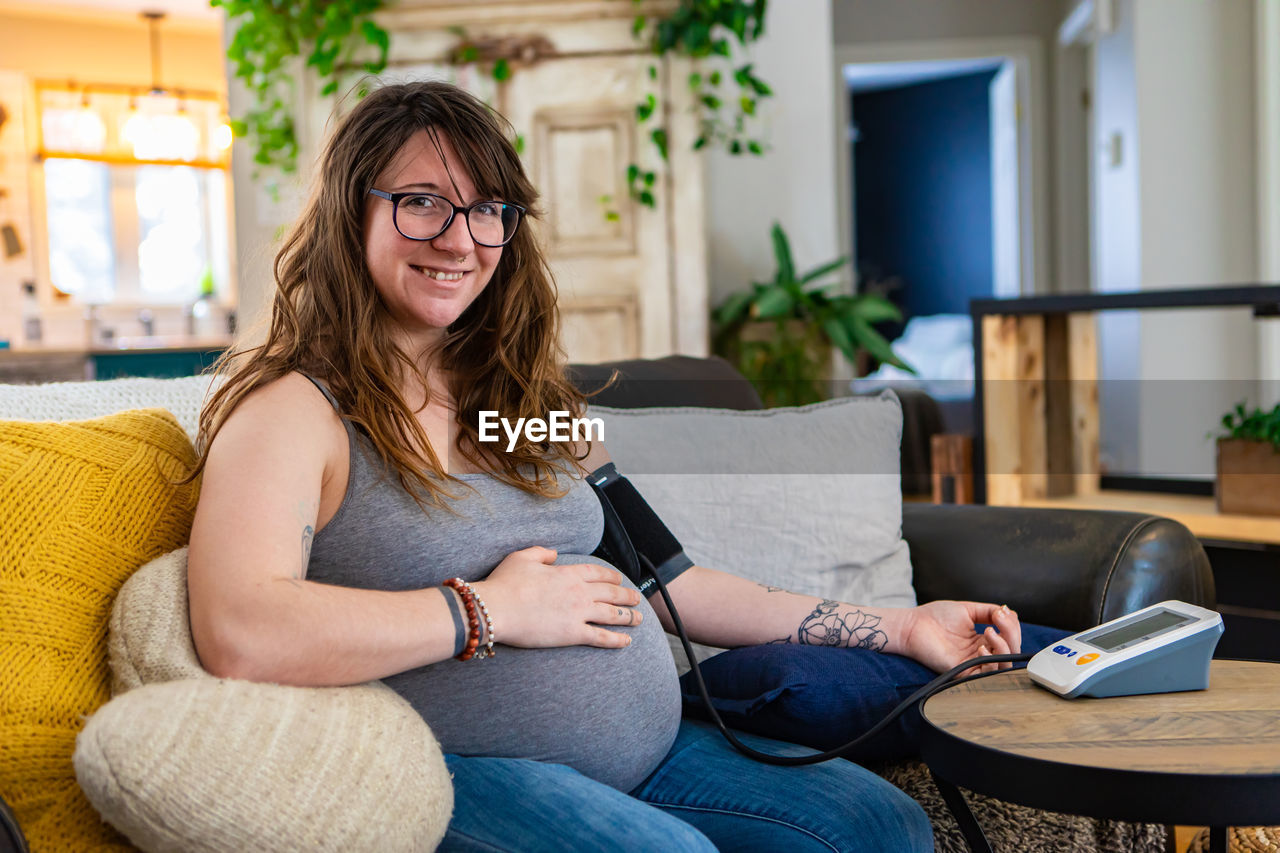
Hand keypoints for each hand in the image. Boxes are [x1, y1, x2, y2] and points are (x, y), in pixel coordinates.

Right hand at [472, 547, 641, 649]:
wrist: (495, 608)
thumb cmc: (504, 583)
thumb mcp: (521, 558)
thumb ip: (540, 553)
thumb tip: (554, 553)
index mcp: (566, 573)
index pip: (597, 573)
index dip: (611, 576)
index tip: (619, 579)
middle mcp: (578, 591)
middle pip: (611, 592)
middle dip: (626, 595)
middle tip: (637, 598)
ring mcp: (578, 612)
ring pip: (612, 614)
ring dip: (629, 616)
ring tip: (639, 618)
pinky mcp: (573, 634)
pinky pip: (601, 636)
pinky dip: (617, 639)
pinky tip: (627, 641)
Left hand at [898, 600, 1021, 674]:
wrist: (914, 624)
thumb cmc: (936, 616)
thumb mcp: (968, 609)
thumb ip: (989, 611)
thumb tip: (1009, 612)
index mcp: (984, 639)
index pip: (1010, 638)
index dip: (1012, 626)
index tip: (1002, 612)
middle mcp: (981, 653)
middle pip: (1011, 652)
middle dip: (1012, 634)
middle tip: (999, 620)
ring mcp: (973, 663)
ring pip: (1003, 665)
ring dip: (1004, 647)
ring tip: (989, 631)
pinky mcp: (964, 672)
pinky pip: (987, 675)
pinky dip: (991, 662)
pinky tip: (981, 646)